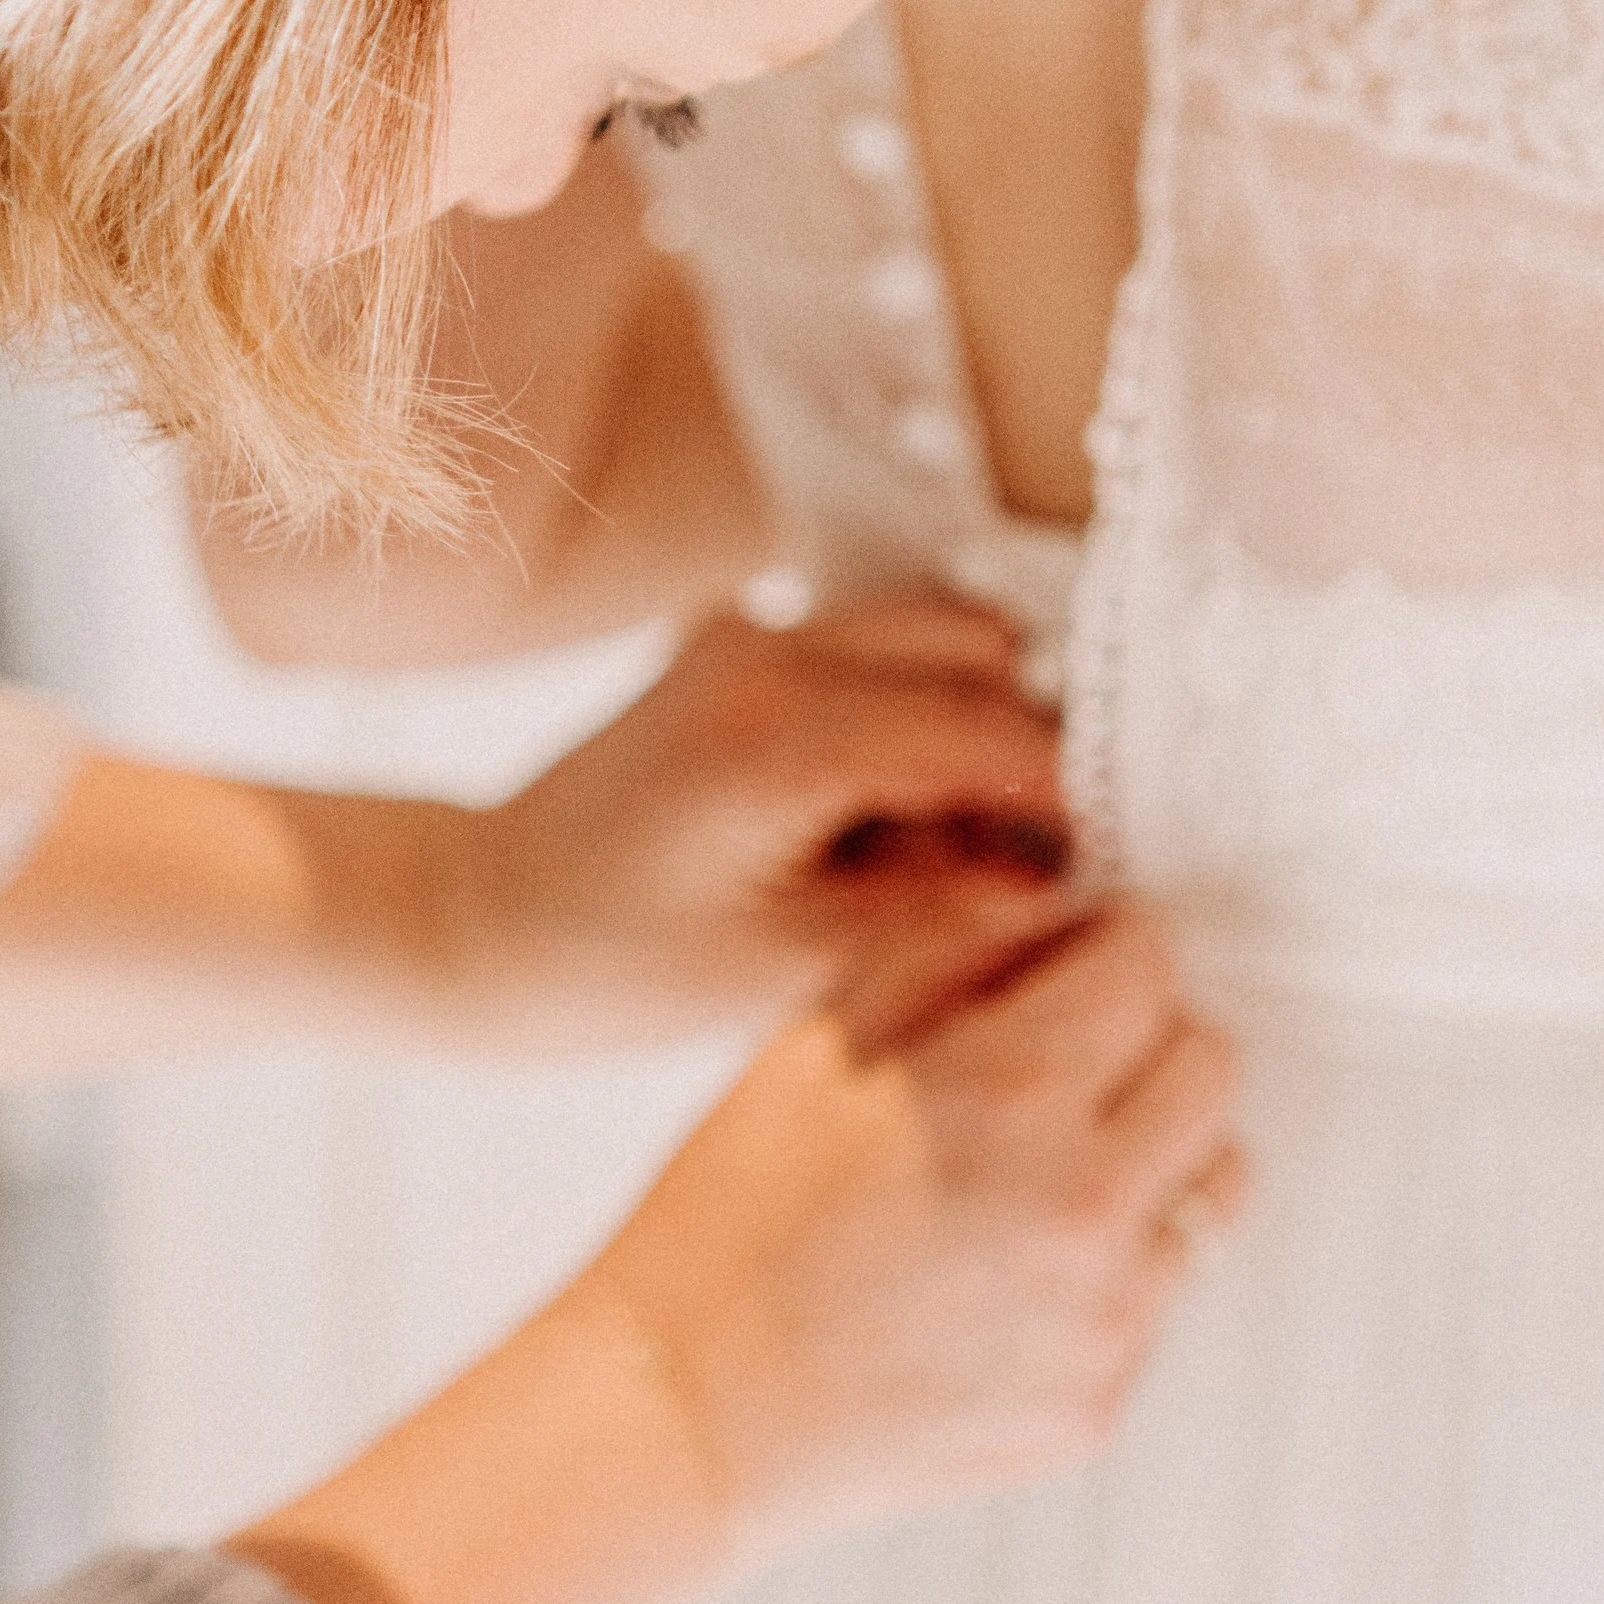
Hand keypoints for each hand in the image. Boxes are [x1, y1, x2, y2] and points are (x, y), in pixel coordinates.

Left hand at [446, 588, 1077, 1039]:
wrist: (477, 926)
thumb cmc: (613, 969)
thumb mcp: (792, 966)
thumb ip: (941, 910)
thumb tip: (1072, 880)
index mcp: (778, 730)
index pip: (988, 728)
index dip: (1073, 795)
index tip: (1125, 860)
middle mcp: (765, 648)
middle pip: (977, 650)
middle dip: (1031, 747)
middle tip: (1040, 863)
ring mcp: (746, 633)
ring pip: (933, 636)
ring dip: (976, 723)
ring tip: (960, 846)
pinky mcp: (735, 645)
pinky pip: (872, 651)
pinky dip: (913, 715)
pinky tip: (896, 817)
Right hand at [589, 900, 1245, 1548]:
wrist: (691, 1410)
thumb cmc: (730, 1218)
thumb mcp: (814, 1038)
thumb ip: (953, 949)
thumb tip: (1062, 917)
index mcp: (1012, 1089)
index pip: (1151, 964)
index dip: (1101, 954)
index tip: (1066, 976)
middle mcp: (1083, 1203)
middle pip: (1211, 1064)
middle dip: (1143, 1044)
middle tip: (1057, 1071)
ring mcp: (1103, 1315)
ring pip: (1212, 1184)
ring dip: (1151, 1158)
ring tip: (1038, 1178)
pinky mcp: (1098, 1401)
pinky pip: (1156, 1295)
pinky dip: (1106, 1267)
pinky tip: (1002, 1275)